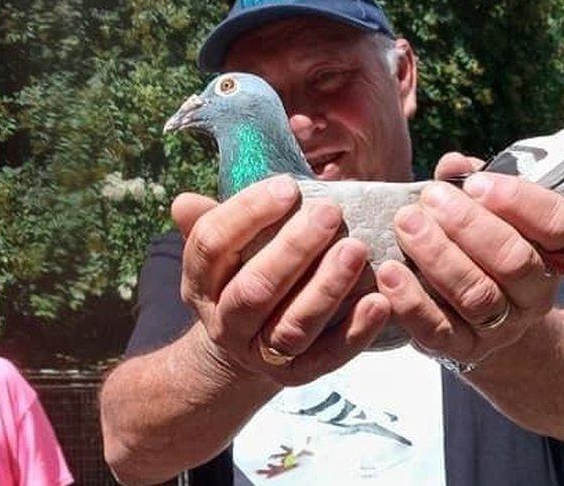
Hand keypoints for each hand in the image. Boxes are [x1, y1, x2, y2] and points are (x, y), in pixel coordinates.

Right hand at [172, 175, 388, 385]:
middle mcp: (225, 322)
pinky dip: (356, 330)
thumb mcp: (222, 255)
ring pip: (292, 326)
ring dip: (326, 288)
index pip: (212, 245)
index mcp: (200, 283)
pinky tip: (380, 301)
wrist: (244, 350)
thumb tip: (184, 202)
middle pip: (254, 289)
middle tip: (331, 213)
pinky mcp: (297, 375)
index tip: (289, 186)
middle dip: (294, 249)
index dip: (247, 213)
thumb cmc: (242, 278)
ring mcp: (260, 353)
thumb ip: (211, 224)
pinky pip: (328, 355)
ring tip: (357, 249)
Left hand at [376, 152, 563, 365]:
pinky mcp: (463, 349)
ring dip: (438, 256)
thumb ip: (470, 185)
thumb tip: (452, 164)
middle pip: (513, 260)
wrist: (483, 321)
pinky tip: (389, 272)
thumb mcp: (485, 213)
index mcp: (551, 250)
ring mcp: (503, 326)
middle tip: (430, 198)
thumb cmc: (480, 249)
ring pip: (476, 294)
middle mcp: (534, 292)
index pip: (554, 222)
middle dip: (468, 225)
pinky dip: (411, 301)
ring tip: (406, 223)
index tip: (474, 183)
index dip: (516, 200)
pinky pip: (438, 330)